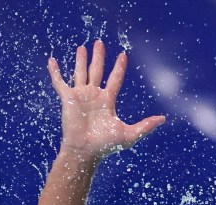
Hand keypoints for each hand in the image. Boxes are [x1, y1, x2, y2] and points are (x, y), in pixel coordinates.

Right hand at [48, 40, 164, 161]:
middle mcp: (94, 96)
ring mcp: (80, 96)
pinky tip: (52, 61)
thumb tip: (163, 119)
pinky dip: (55, 72)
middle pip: (97, 71)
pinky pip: (59, 82)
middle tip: (99, 43)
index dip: (119, 67)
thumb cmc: (106, 145)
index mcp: (107, 101)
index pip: (115, 79)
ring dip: (81, 60)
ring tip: (82, 48)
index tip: (123, 55)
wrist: (86, 151)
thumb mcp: (130, 134)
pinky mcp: (67, 99)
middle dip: (99, 57)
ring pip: (80, 73)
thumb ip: (146, 125)